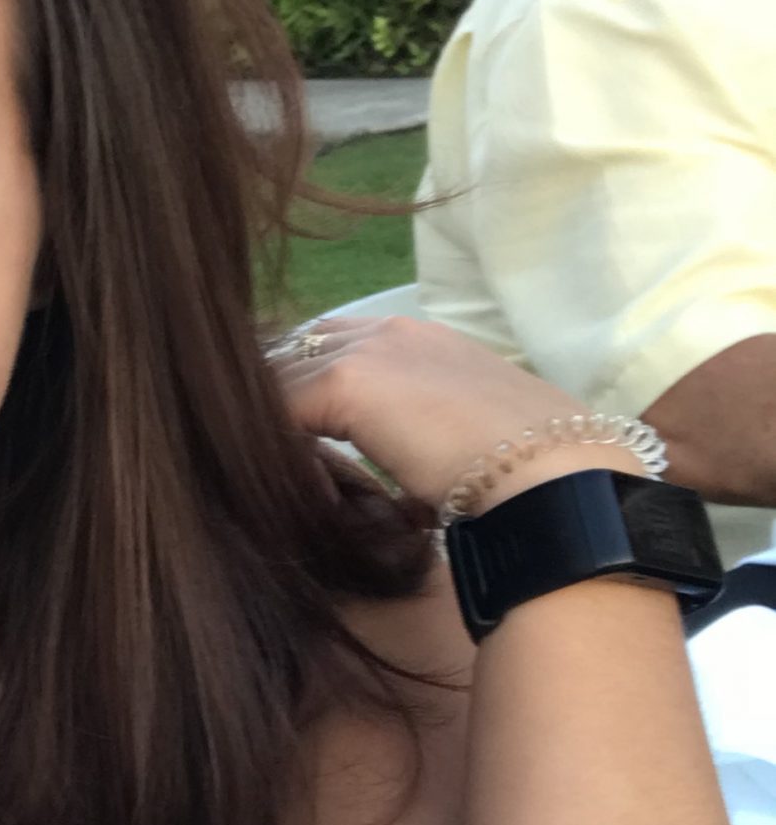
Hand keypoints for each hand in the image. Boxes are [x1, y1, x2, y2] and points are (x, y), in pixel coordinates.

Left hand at [273, 316, 642, 511]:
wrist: (556, 475)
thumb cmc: (528, 472)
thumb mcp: (468, 442)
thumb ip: (424, 442)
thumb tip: (408, 493)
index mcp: (422, 339)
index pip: (334, 344)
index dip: (308, 389)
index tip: (299, 440)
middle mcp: (391, 331)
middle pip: (297, 351)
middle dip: (277, 399)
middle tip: (268, 454)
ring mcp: (368, 350)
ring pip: (280, 379)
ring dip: (272, 426)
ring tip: (274, 476)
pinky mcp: (345, 382)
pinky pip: (276, 410)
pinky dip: (273, 449)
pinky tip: (295, 490)